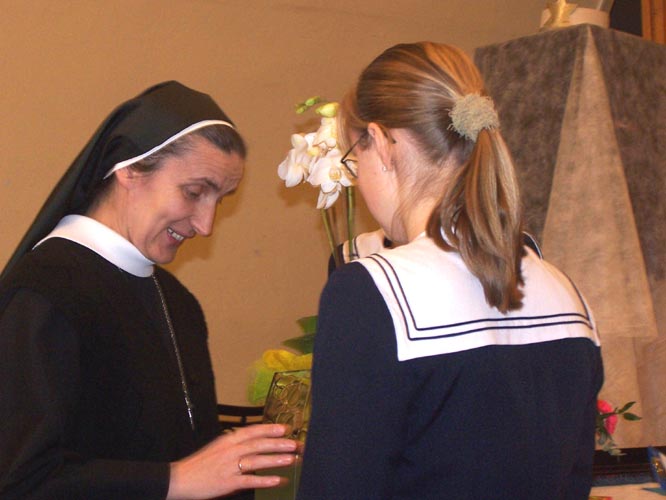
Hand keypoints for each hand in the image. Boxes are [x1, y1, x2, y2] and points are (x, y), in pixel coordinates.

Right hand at [166, 423, 298, 499]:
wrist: (180, 479)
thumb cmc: (201, 463)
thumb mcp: (218, 447)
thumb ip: (236, 444)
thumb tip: (257, 442)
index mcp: (228, 439)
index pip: (253, 431)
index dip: (270, 429)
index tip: (286, 428)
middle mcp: (230, 450)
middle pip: (258, 444)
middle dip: (279, 443)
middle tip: (296, 444)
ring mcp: (229, 466)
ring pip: (257, 461)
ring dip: (275, 460)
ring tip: (292, 459)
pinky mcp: (227, 483)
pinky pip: (250, 481)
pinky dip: (264, 480)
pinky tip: (278, 480)